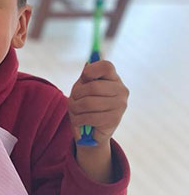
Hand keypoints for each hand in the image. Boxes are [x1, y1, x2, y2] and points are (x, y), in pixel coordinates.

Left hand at [68, 61, 127, 182]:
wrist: (90, 131)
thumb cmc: (85, 106)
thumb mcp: (82, 88)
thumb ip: (86, 77)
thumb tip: (88, 63)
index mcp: (113, 78)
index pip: (106, 66)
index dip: (91, 70)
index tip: (84, 78)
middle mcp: (121, 90)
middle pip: (92, 87)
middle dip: (76, 95)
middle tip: (73, 101)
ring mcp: (120, 104)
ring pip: (88, 103)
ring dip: (75, 109)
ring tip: (76, 112)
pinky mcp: (115, 119)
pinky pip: (90, 117)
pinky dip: (79, 120)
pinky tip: (80, 121)